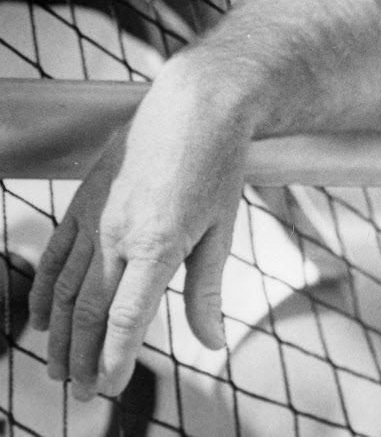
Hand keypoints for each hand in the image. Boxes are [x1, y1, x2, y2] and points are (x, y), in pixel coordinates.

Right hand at [28, 57, 251, 399]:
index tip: (107, 389)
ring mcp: (94, 216)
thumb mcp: (222, 230)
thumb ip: (207, 291)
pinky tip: (39, 319)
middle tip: (81, 394)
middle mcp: (117, 233)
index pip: (126, 316)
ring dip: (59, 333)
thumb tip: (212, 344)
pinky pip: (55, 254)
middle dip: (83, 356)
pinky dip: (43, 291)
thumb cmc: (217, 167)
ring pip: (64, 287)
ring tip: (57, 370)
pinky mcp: (82, 201)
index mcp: (158, 244)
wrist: (195, 105)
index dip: (114, 357)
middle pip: (89, 310)